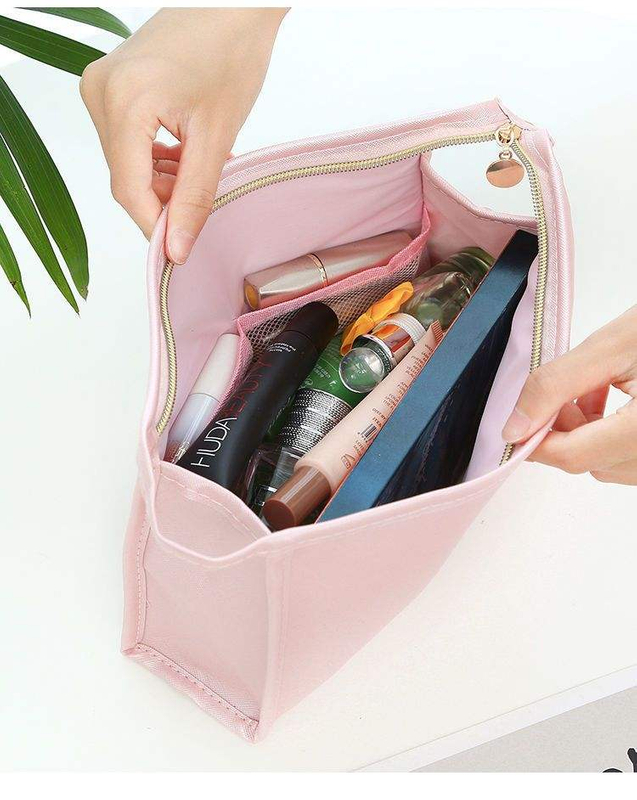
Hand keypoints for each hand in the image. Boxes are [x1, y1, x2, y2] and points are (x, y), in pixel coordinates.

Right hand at [80, 8, 287, 262]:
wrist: (231, 3)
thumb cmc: (231, 51)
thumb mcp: (217, 136)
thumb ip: (194, 197)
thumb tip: (176, 248)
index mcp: (124, 102)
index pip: (129, 190)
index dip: (155, 227)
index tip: (179, 251)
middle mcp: (100, 91)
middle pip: (126, 177)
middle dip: (163, 200)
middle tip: (203, 204)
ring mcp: (101, 85)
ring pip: (127, 161)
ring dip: (163, 179)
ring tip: (201, 170)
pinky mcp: (111, 83)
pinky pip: (127, 139)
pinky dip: (156, 157)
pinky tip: (186, 156)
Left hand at [502, 305, 636, 484]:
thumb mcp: (611, 347)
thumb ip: (556, 386)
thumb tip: (515, 428)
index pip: (573, 455)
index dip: (536, 439)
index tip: (518, 421)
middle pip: (588, 462)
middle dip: (563, 429)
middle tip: (563, 390)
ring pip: (606, 464)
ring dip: (586, 432)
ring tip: (594, 388)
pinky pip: (629, 459)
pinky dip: (609, 434)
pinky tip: (612, 399)